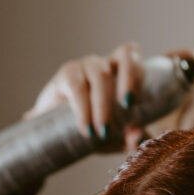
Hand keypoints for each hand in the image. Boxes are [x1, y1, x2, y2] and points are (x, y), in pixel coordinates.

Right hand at [25, 42, 146, 151]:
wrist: (54, 136)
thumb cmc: (92, 131)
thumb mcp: (115, 139)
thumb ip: (130, 139)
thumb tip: (138, 135)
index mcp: (121, 73)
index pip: (133, 55)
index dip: (139, 70)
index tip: (135, 100)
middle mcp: (104, 64)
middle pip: (123, 56)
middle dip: (130, 80)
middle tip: (128, 108)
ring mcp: (84, 67)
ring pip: (101, 74)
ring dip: (105, 104)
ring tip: (104, 132)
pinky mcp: (65, 76)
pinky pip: (77, 86)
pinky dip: (84, 109)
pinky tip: (86, 128)